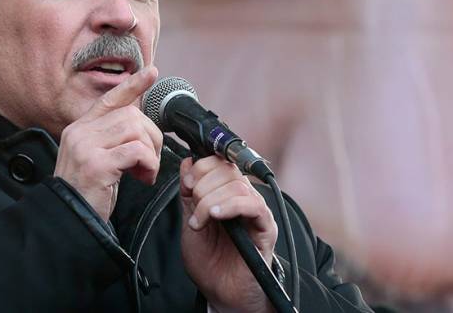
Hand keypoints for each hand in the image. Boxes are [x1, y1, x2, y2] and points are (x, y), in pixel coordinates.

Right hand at [54, 66, 161, 221]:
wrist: (67, 220)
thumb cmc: (87, 193)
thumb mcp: (96, 158)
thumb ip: (111, 139)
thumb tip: (140, 125)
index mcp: (80, 128)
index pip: (109, 99)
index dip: (132, 85)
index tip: (151, 72)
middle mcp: (79, 133)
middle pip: (130, 115)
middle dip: (151, 136)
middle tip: (150, 162)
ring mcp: (85, 147)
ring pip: (135, 130)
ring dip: (150, 152)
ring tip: (145, 172)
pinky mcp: (96, 164)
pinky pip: (136, 151)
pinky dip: (148, 163)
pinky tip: (143, 178)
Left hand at [180, 156, 277, 312]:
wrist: (220, 291)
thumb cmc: (209, 260)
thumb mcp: (191, 221)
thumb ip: (189, 194)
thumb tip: (188, 162)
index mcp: (227, 193)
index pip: (220, 162)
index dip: (201, 167)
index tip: (187, 183)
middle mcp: (243, 198)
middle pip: (228, 171)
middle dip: (202, 187)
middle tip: (194, 210)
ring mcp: (256, 212)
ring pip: (237, 186)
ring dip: (211, 201)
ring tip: (200, 222)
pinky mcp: (265, 227)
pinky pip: (253, 205)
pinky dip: (231, 206)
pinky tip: (216, 217)